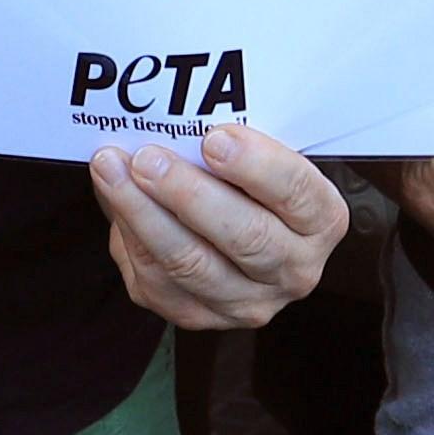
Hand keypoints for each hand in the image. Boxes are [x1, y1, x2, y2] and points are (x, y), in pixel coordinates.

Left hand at [95, 120, 344, 330]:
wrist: (232, 229)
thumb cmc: (246, 181)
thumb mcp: (259, 158)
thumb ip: (232, 143)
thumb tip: (172, 117)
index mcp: (321, 220)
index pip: (297, 192)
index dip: (256, 166)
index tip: (214, 138)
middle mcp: (295, 269)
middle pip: (245, 237)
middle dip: (188, 194)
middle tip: (147, 158)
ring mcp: (249, 302)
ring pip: (192, 265)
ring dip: (144, 214)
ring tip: (112, 170)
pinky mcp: (201, 317)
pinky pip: (158, 284)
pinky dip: (131, 239)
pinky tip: (115, 203)